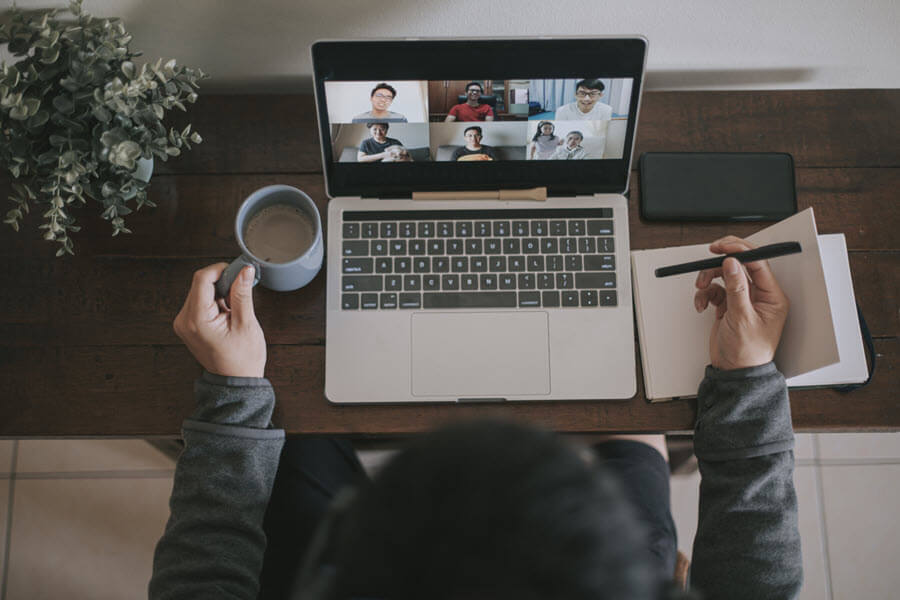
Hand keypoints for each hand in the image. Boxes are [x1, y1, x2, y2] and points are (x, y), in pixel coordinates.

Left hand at [173, 263, 266, 376]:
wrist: (235, 381)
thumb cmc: (242, 359)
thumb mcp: (246, 324)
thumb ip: (242, 294)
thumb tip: (244, 271)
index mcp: (196, 320)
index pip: (202, 279)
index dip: (221, 270)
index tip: (237, 270)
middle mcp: (184, 320)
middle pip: (200, 284)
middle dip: (222, 282)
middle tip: (241, 291)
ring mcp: (183, 323)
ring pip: (200, 291)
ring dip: (219, 292)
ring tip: (234, 309)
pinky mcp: (187, 324)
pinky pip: (200, 301)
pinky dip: (214, 301)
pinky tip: (226, 313)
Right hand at [694, 236, 788, 369]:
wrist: (734, 372)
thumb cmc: (747, 353)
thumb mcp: (742, 317)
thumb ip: (736, 287)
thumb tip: (732, 263)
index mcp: (772, 296)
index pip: (758, 263)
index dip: (740, 250)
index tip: (723, 247)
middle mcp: (759, 295)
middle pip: (740, 265)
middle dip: (722, 262)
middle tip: (709, 255)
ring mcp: (742, 299)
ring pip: (724, 275)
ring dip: (709, 278)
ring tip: (701, 288)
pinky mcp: (728, 305)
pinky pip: (714, 290)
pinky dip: (704, 294)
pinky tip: (702, 305)